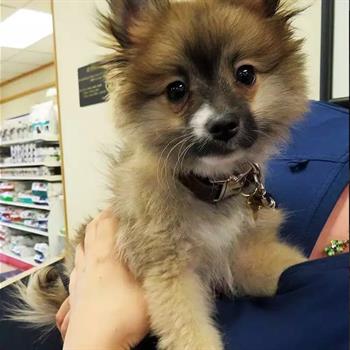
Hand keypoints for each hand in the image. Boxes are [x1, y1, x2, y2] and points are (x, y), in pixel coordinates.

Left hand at [56, 209, 148, 349]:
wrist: (94, 344)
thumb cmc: (122, 316)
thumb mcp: (152, 290)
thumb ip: (162, 269)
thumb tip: (175, 253)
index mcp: (107, 255)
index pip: (108, 222)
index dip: (115, 209)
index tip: (124, 202)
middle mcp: (91, 260)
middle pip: (92, 229)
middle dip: (102, 217)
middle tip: (113, 212)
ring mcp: (80, 275)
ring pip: (82, 245)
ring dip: (90, 234)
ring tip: (99, 229)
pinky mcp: (75, 291)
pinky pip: (76, 264)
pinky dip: (81, 254)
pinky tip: (85, 259)